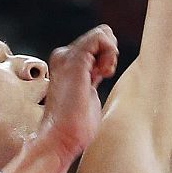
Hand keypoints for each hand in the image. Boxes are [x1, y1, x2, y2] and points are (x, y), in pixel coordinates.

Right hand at [37, 25, 117, 162]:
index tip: (102, 77)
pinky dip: (110, 52)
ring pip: (102, 34)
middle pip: (101, 35)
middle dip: (110, 53)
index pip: (96, 42)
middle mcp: (63, 56)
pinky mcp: (74, 62)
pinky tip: (103, 72)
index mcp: (66, 63)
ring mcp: (67, 57)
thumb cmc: (75, 125)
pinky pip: (100, 37)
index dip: (108, 56)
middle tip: (103, 76)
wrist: (61, 138)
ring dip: (111, 53)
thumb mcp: (88, 92)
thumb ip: (93, 76)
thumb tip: (104, 68)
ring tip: (102, 75)